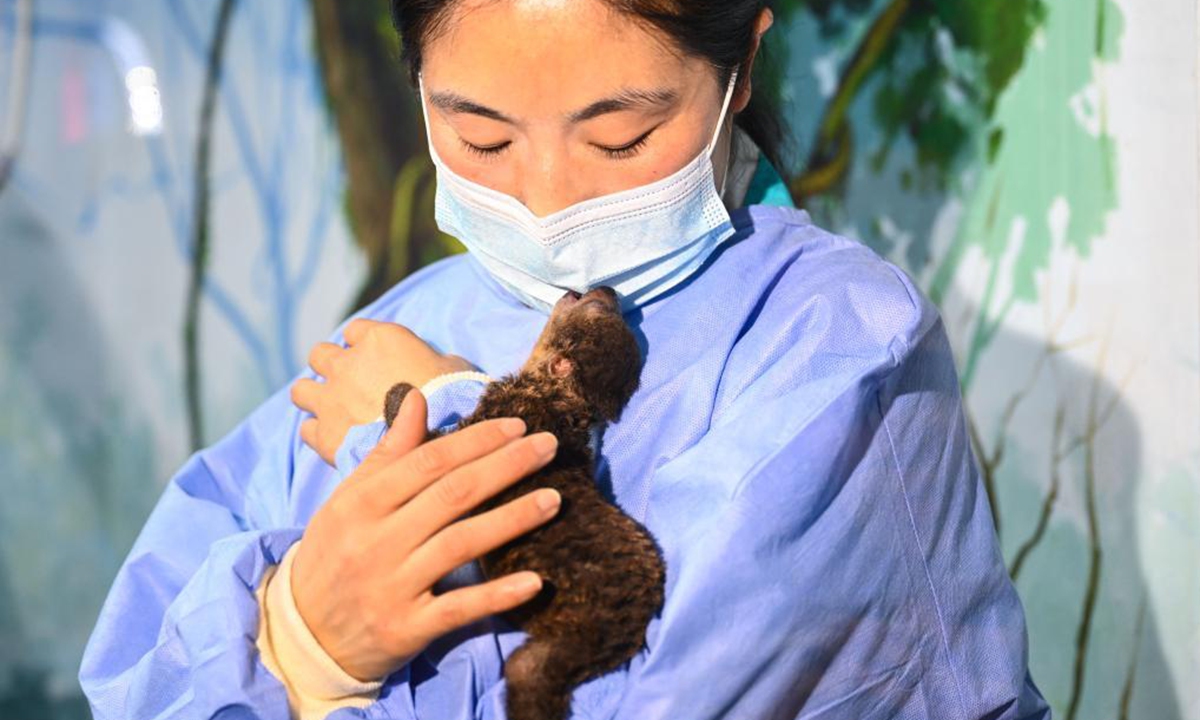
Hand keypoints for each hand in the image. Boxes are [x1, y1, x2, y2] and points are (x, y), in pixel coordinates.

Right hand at [290, 388, 561, 681]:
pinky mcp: (405, 630)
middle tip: (550, 447)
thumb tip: (416, 397)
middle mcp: (376, 541)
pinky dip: (497, 596)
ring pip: (460, 545)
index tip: (518, 426)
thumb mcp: (349, 499)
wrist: (303, 633)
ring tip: (554, 499)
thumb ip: (388, 451)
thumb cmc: (334, 553)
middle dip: (506, 466)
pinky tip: (535, 581)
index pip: (429, 461)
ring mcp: (391, 586)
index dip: (477, 441)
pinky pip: (458, 609)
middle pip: (452, 495)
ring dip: (512, 519)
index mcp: (362, 502)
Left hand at [292, 318, 477, 463]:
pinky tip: (336, 439)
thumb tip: (436, 365)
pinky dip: (318, 432)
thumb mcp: (454, 365)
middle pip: (320, 354)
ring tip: (332, 411)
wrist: (441, 438)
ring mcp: (332, 399)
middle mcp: (348, 364)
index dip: (363, 345)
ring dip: (314, 397)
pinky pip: (307, 429)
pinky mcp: (326, 434)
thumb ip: (432, 360)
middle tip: (349, 385)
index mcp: (380, 339)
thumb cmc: (456, 397)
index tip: (374, 360)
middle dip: (331, 367)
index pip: (355, 330)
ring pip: (301, 390)